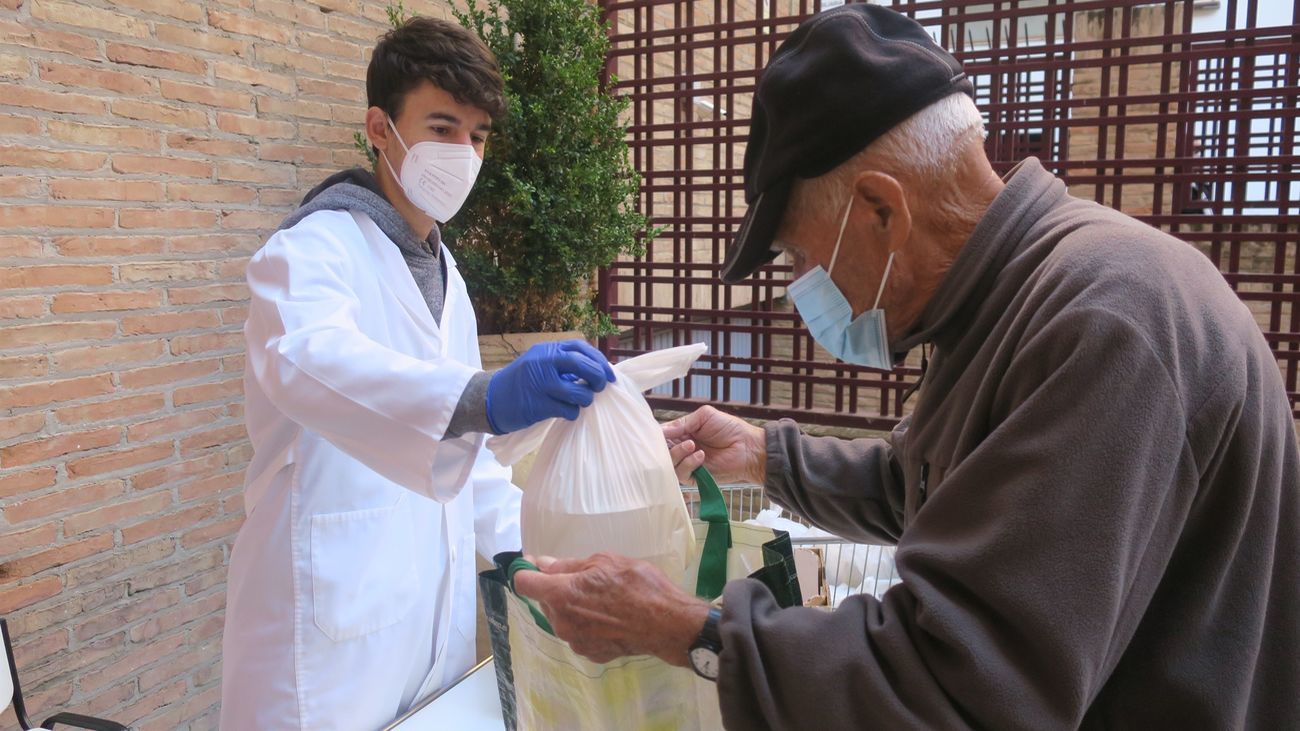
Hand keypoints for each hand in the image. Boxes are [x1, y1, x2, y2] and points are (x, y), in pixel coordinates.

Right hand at [486, 339, 615, 433]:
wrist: (489, 398)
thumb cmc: (520, 383)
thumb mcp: (539, 363)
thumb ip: (562, 363)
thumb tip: (597, 370)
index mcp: (546, 350)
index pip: (580, 348)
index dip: (599, 360)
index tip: (609, 373)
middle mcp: (543, 362)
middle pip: (583, 365)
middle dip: (598, 377)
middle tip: (601, 387)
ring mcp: (541, 384)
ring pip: (579, 392)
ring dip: (586, 399)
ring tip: (580, 402)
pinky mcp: (538, 405)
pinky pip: (569, 410)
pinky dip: (573, 413)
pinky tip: (566, 412)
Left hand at [512, 553, 710, 665]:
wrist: (667, 624)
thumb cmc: (638, 585)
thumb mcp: (604, 562)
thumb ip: (568, 565)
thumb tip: (542, 563)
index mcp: (561, 595)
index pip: (524, 584)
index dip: (526, 571)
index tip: (535, 565)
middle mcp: (561, 622)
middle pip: (545, 602)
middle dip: (557, 589)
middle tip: (586, 580)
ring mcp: (575, 642)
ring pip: (562, 619)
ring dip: (573, 607)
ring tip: (602, 599)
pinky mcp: (590, 654)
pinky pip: (579, 633)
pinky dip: (587, 624)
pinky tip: (610, 618)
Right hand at [662, 405, 765, 485]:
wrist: (747, 447)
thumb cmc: (730, 429)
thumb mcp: (704, 416)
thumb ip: (682, 422)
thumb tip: (661, 431)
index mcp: (683, 433)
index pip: (662, 436)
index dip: (658, 435)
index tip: (658, 433)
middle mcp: (682, 449)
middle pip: (661, 451)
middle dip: (665, 445)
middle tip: (679, 438)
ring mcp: (687, 464)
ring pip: (669, 464)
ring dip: (677, 453)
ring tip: (692, 445)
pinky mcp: (695, 477)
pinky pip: (681, 474)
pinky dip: (688, 464)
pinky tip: (700, 456)